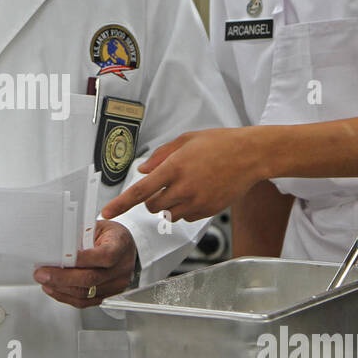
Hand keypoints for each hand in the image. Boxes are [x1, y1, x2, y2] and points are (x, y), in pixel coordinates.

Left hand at [34, 220, 135, 307]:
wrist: (126, 249)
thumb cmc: (112, 236)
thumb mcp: (98, 227)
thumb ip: (82, 236)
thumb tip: (57, 247)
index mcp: (120, 246)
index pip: (104, 256)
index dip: (81, 259)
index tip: (58, 259)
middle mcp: (121, 269)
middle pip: (91, 278)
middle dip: (62, 277)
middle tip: (42, 273)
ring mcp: (115, 285)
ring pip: (86, 293)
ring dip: (61, 288)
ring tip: (44, 280)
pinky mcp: (108, 295)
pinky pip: (85, 301)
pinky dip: (66, 296)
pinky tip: (55, 289)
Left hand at [100, 128, 266, 222]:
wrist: (251, 155)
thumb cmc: (220, 143)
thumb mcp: (186, 140)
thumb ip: (160, 156)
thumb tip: (142, 171)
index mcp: (174, 167)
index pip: (140, 191)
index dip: (121, 204)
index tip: (107, 213)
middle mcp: (184, 187)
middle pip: (152, 205)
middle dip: (151, 198)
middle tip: (164, 184)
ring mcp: (197, 201)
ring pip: (168, 214)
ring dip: (168, 204)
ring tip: (184, 186)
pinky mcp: (208, 211)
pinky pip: (186, 217)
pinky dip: (185, 209)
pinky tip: (198, 192)